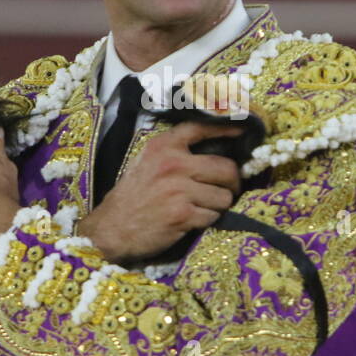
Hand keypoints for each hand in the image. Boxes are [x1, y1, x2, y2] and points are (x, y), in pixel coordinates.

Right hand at [79, 120, 243, 264]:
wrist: (112, 228)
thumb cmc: (133, 196)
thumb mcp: (148, 162)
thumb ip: (176, 153)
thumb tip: (217, 149)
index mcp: (163, 146)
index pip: (202, 128)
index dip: (226, 127)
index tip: (243, 130)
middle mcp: (172, 164)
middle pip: (226, 168)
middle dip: (233, 182)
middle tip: (229, 190)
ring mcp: (178, 189)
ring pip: (224, 196)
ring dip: (219, 205)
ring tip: (204, 207)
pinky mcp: (182, 214)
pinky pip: (213, 216)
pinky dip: (207, 221)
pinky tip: (192, 221)